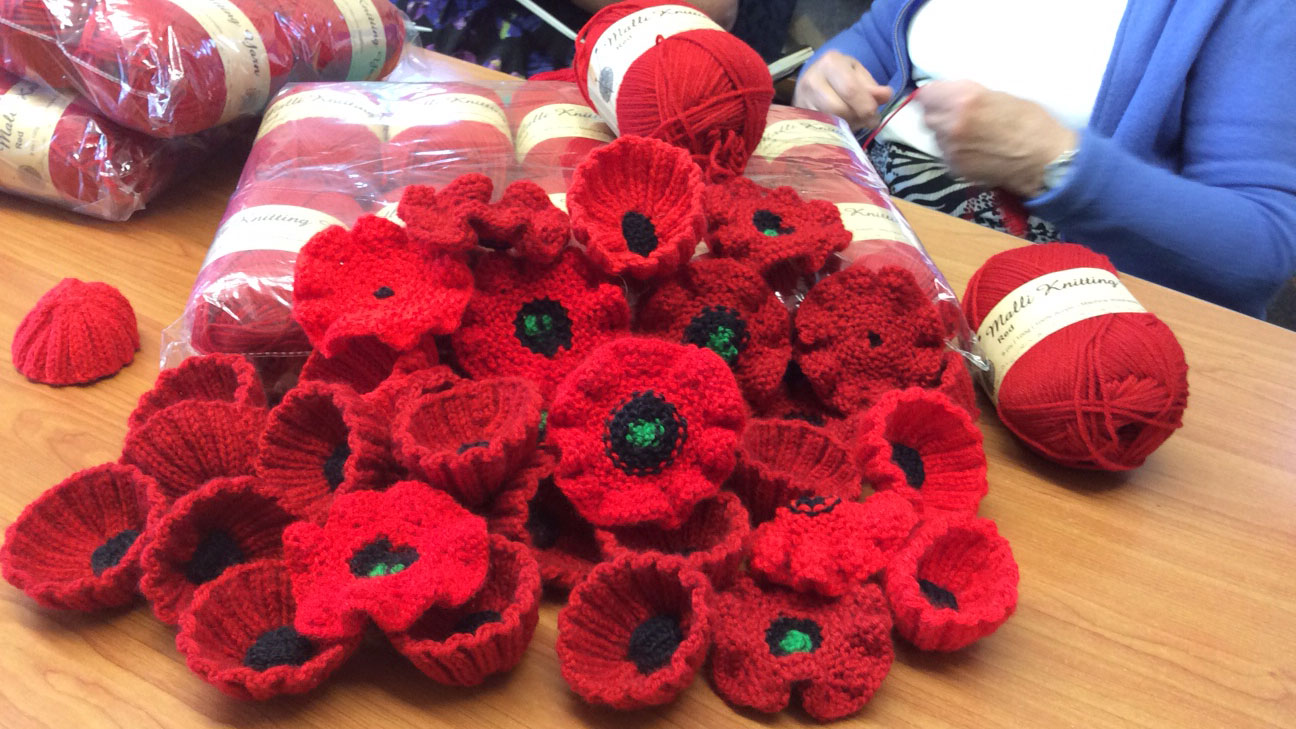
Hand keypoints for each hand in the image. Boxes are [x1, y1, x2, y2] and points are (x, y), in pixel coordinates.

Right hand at [793, 50, 892, 129]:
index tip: (874, 114)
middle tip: (868, 120)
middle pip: (839, 108)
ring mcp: (802, 99)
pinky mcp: (799, 115)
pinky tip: (843, 126)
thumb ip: (872, 87)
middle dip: (857, 118)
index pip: (850, 89)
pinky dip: (837, 131)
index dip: (865, 105)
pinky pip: (821, 129)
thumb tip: (886, 96)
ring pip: (829, 122)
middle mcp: (812, 79)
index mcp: (830, 63)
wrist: (813, 78)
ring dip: (848, 126)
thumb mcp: (857, 73)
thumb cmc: (840, 75)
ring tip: (856, 121)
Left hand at [918, 80, 1077, 196]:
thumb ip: (969, 96)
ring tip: (970, 135)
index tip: (941, 98)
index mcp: (963, 99)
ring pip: (935, 137)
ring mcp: (951, 149)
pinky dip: (955, 152)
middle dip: (939, 114)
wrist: (1045, 160)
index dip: (934, 96)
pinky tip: (975, 151)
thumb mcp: (998, 96)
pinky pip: (945, 155)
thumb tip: (950, 97)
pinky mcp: (955, 168)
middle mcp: (951, 124)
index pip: (926, 94)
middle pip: (927, 116)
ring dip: (945, 134)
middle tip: (957, 116)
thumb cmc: (1031, 122)